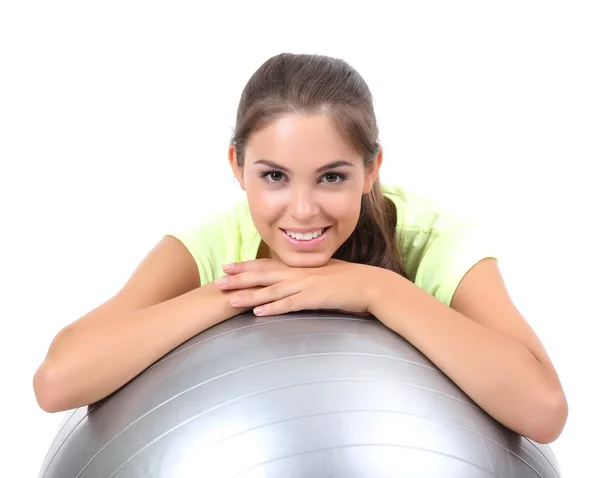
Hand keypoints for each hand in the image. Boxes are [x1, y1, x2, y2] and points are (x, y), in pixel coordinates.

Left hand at [214, 258, 376, 315]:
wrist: (369, 285)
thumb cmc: (348, 280)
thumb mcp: (323, 273)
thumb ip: (305, 276)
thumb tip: (293, 280)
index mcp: (299, 267)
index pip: (267, 265)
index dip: (245, 266)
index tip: (227, 267)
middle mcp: (298, 274)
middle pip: (263, 276)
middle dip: (239, 278)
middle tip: (218, 282)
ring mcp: (305, 286)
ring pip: (271, 291)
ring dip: (249, 296)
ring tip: (229, 300)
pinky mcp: (313, 299)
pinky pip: (289, 305)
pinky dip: (272, 309)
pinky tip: (257, 314)